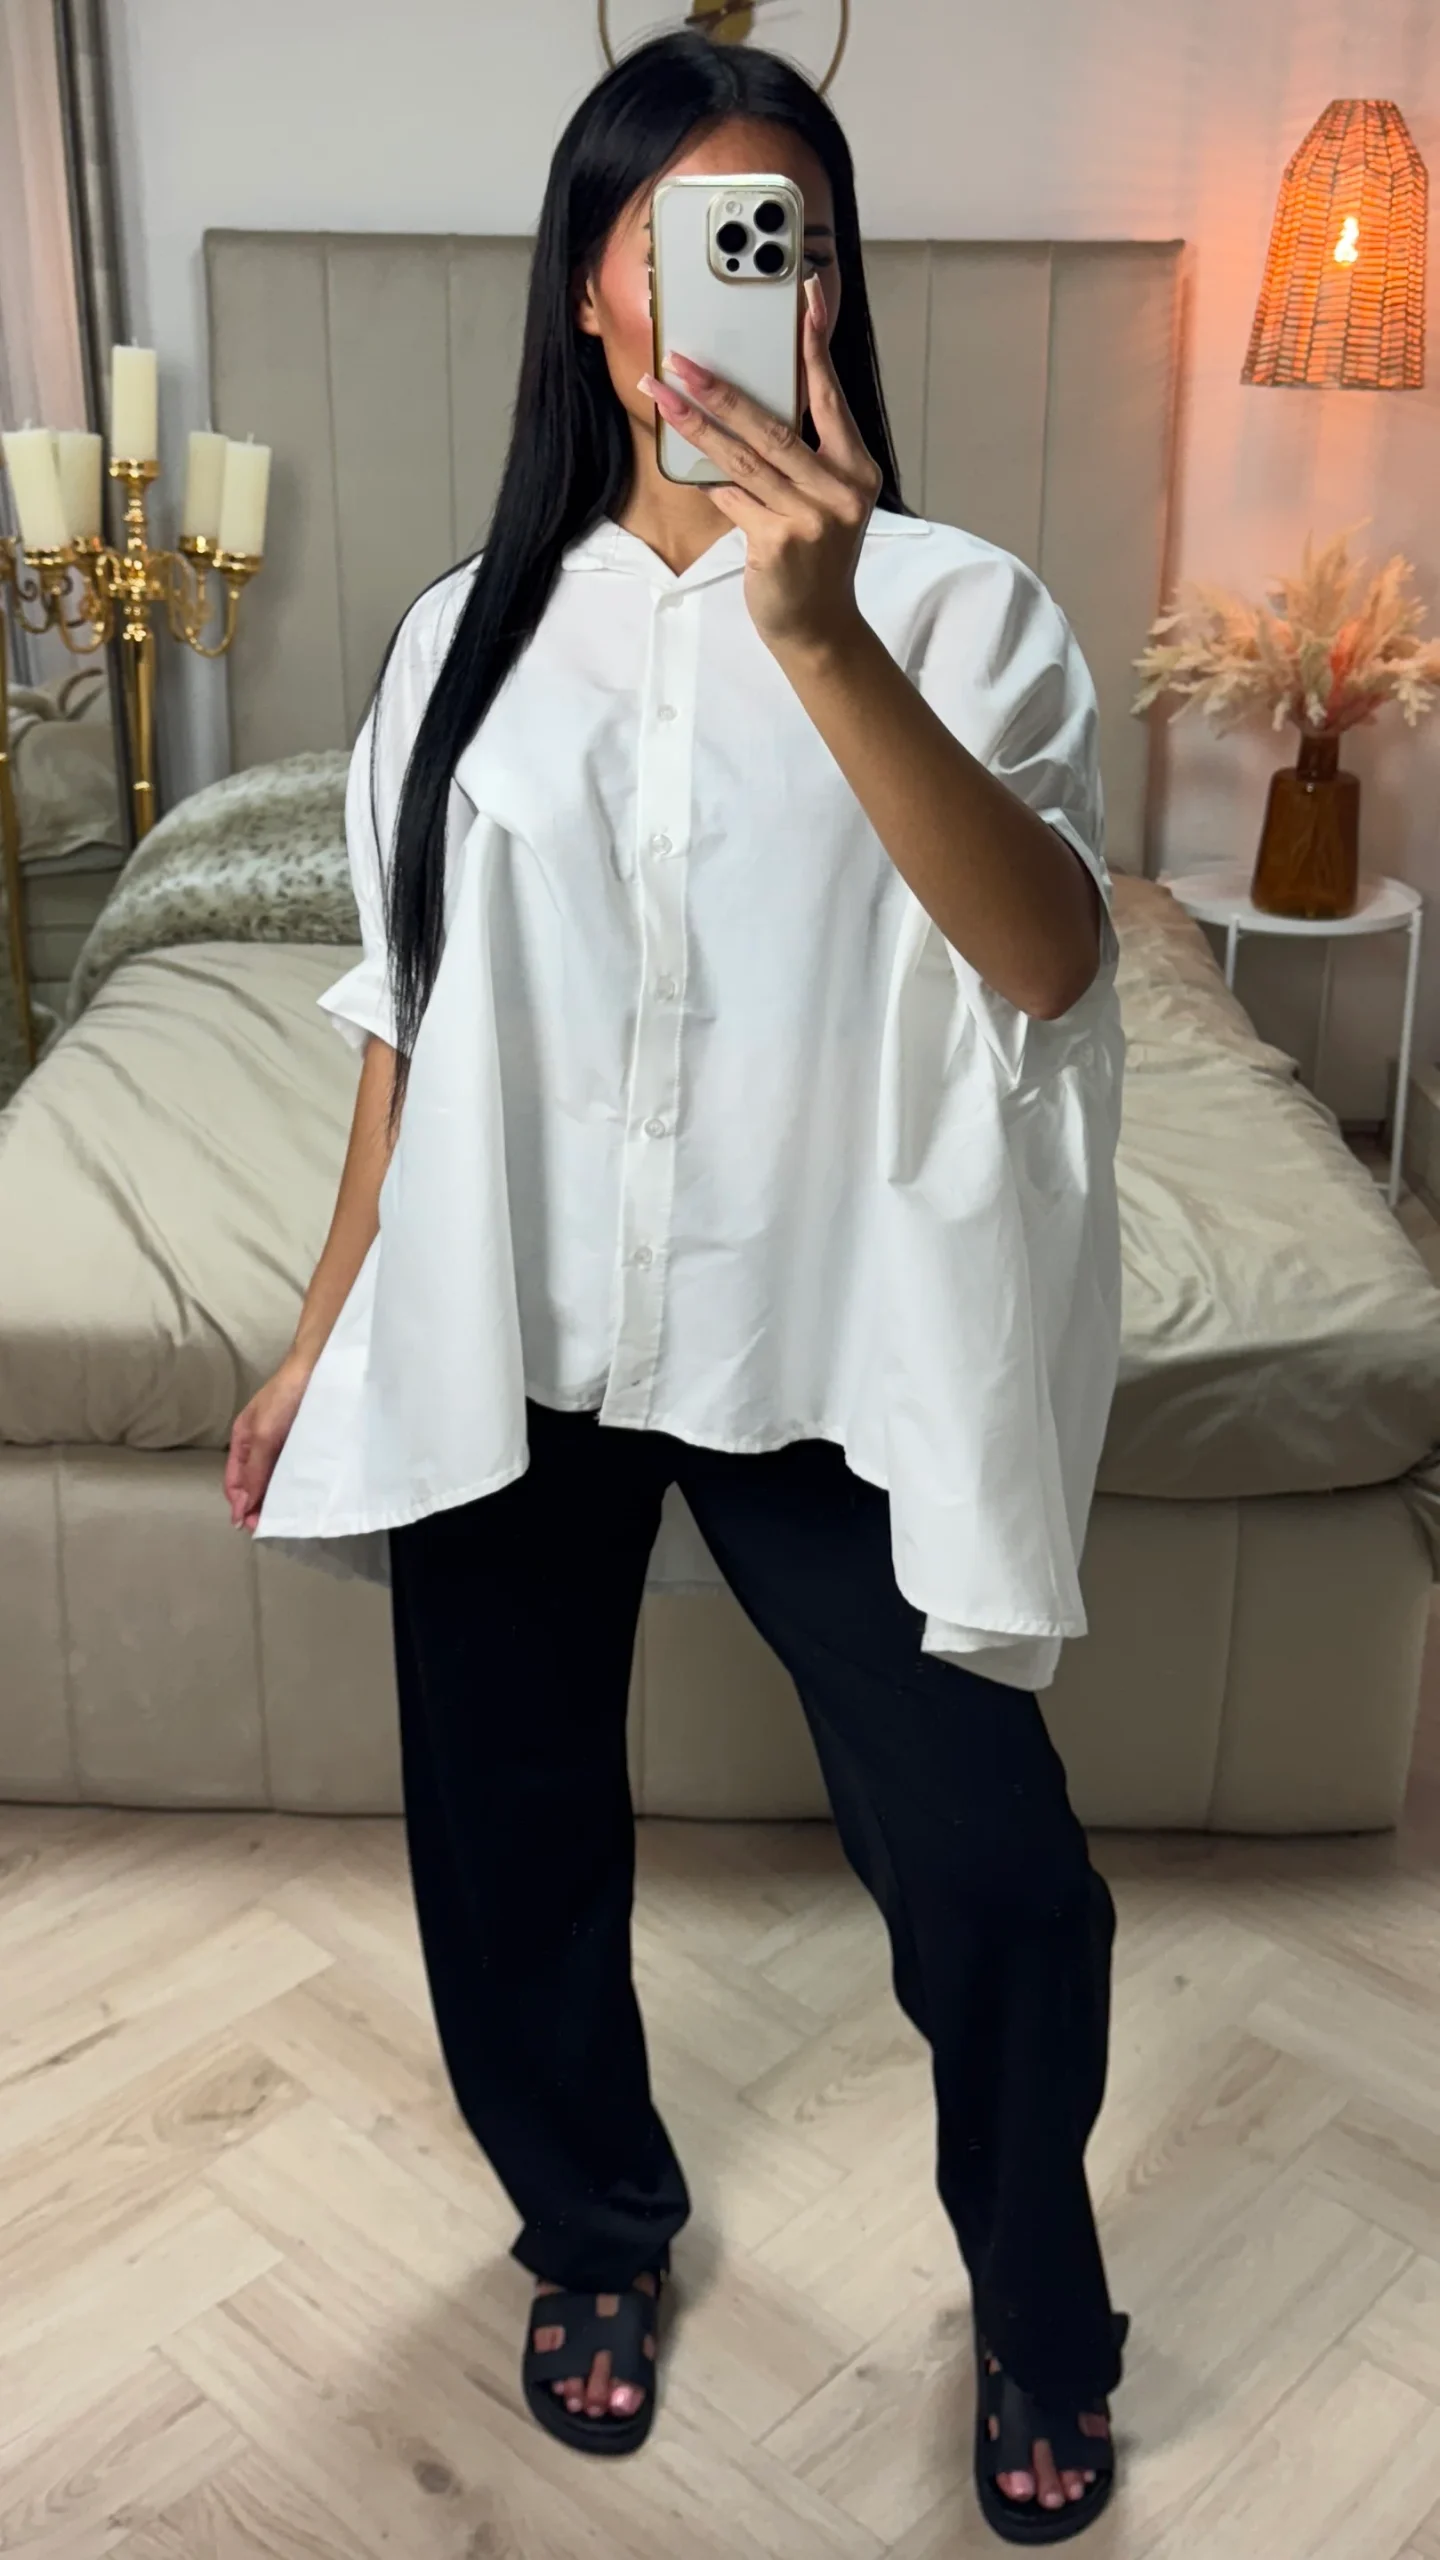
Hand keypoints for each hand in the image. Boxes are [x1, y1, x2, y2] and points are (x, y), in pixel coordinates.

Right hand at [224, 1353, 312, 1532]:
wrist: (318, 1366)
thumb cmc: (285, 1397)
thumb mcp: (264, 1434)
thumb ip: (254, 1470)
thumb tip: (242, 1507)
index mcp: (243, 1440)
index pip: (235, 1481)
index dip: (240, 1503)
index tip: (251, 1525)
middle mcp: (260, 1443)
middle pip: (253, 1481)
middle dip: (256, 1504)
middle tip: (269, 1526)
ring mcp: (281, 1442)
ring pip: (273, 1476)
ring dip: (275, 1497)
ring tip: (284, 1518)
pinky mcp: (302, 1440)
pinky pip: (292, 1467)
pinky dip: (292, 1483)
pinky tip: (301, 1495)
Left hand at [640, 274, 882, 655]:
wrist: (818, 627)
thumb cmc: (813, 559)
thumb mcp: (820, 502)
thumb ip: (797, 458)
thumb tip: (744, 404)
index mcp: (857, 469)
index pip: (831, 396)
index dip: (814, 346)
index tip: (802, 297)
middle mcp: (841, 490)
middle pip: (774, 424)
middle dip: (722, 386)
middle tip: (684, 356)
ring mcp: (811, 517)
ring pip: (743, 458)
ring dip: (696, 422)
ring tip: (661, 391)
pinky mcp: (778, 541)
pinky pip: (731, 498)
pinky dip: (710, 482)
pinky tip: (686, 463)